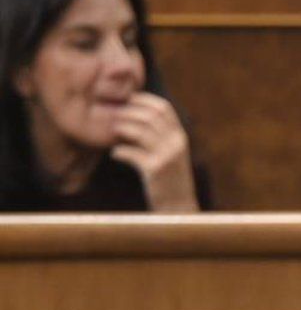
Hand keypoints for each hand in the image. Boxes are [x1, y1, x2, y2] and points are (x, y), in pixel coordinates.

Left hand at [110, 92, 196, 212]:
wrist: (178, 209)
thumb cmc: (168, 180)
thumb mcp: (170, 154)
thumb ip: (159, 136)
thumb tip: (133, 114)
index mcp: (180, 137)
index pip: (163, 107)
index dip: (142, 100)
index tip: (126, 102)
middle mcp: (177, 143)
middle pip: (149, 115)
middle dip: (127, 112)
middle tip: (112, 116)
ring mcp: (167, 156)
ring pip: (139, 131)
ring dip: (121, 129)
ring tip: (112, 133)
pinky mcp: (155, 170)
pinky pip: (131, 153)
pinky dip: (119, 151)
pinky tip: (115, 155)